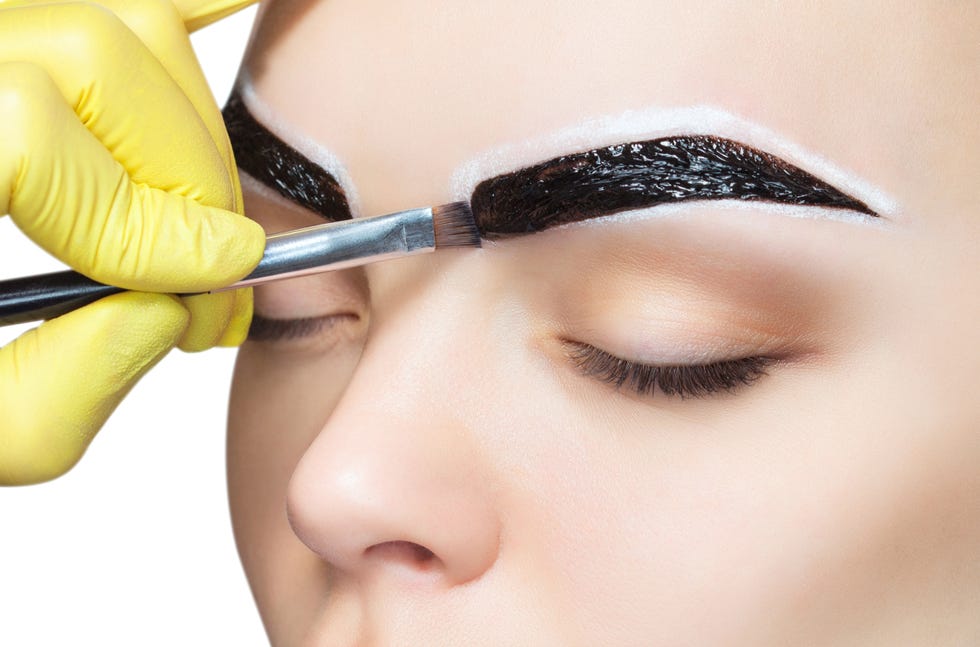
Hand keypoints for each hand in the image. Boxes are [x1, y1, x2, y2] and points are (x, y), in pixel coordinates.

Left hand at [0, 0, 264, 483]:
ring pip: (117, 18)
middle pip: (93, 54)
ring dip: (189, 122)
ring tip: (195, 217)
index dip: (141, 216)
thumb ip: (54, 397)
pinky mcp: (8, 36)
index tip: (205, 292)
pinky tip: (254, 1)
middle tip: (210, 278)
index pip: (23, 127)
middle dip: (189, 180)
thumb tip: (172, 308)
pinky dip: (195, 6)